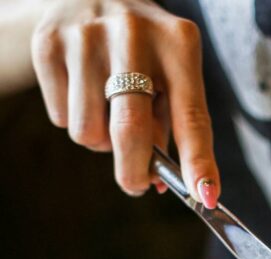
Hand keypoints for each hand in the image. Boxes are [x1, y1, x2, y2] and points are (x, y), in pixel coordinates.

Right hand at [31, 0, 219, 205]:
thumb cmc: (145, 50)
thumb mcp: (171, 73)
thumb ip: (171, 125)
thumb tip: (159, 183)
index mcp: (178, 44)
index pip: (192, 116)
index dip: (199, 161)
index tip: (205, 195)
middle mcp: (134, 35)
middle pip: (131, 130)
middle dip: (135, 172)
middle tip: (137, 185)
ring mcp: (87, 36)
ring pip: (90, 132)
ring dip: (101, 143)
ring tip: (108, 115)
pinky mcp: (49, 43)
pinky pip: (62, 118)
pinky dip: (74, 120)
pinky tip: (83, 92)